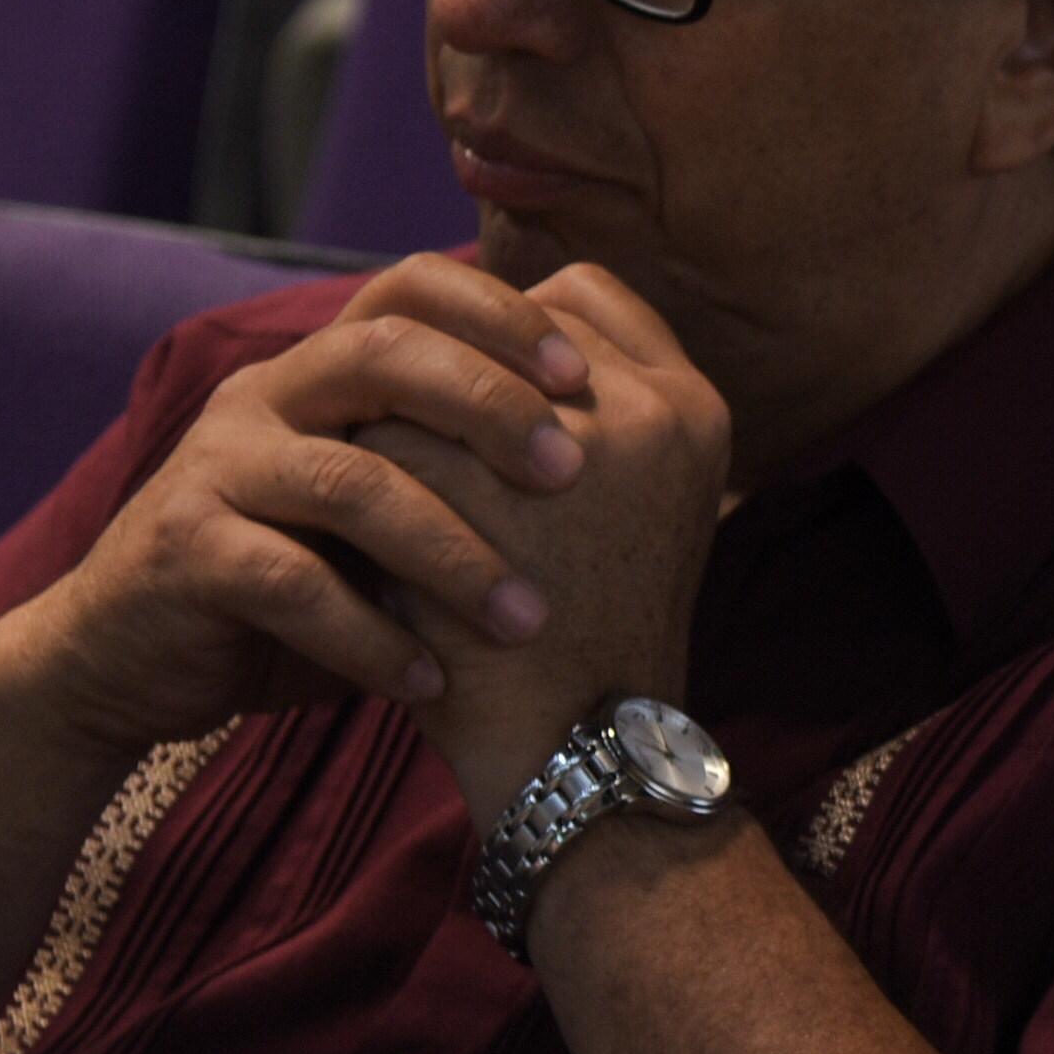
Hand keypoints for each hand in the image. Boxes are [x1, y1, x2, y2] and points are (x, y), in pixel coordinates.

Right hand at [0, 254, 591, 758]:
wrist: (134, 659)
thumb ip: (462, 473)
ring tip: (528, 619)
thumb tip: (619, 448)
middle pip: (384, 352)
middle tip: (574, 474)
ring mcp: (217, 469)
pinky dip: (371, 637)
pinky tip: (434, 682)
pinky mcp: (183, 553)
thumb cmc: (298, 584)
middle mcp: (265, 397)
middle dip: (490, 405)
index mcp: (322, 370)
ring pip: (350, 480)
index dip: (501, 315)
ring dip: (452, 553)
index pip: (411, 287)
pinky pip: (290, 583)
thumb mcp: (386, 515)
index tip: (588, 380)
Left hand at [353, 262, 730, 831]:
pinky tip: (355, 516)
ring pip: (440, 371)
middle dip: (449, 371)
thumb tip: (483, 343)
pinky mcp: (493, 491)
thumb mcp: (637, 504)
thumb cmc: (591, 634)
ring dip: (396, 415)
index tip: (473, 392)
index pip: (580, 299)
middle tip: (410, 425)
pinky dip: (362, 469)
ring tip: (372, 471)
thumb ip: (590, 416)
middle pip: (505, 326)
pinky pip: (390, 432)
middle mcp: (657, 411)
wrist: (582, 754)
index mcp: (698, 409)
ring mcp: (578, 446)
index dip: (512, 336)